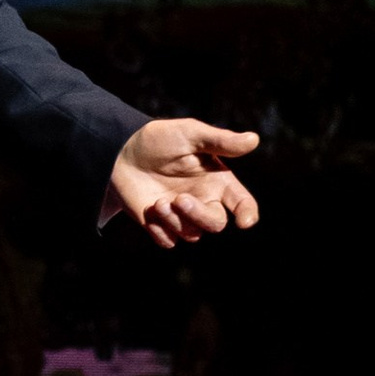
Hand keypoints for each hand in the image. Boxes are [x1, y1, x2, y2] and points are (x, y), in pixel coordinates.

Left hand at [108, 118, 260, 250]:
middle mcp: (203, 201)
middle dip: (200, 215)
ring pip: (192, 234)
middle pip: (216, 224)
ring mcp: (182, 216)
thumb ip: (220, 141)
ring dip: (175, 220)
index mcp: (217, 181)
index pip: (242, 203)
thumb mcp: (190, 134)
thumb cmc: (160, 139)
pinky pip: (168, 241)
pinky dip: (160, 231)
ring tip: (157, 202)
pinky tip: (150, 211)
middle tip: (179, 199)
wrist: (121, 152)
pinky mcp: (160, 225)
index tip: (245, 221)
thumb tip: (254, 139)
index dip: (248, 214)